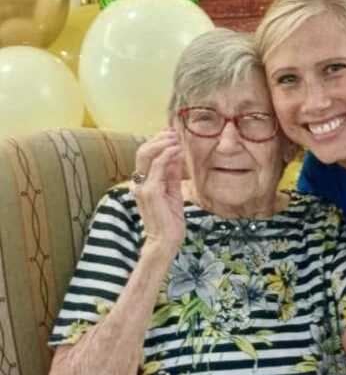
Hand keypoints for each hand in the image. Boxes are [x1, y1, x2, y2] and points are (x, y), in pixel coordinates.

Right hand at [131, 129, 185, 256]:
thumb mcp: (173, 193)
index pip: (146, 156)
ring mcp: (142, 187)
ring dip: (163, 143)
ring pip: (146, 154)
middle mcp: (139, 183)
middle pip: (142, 151)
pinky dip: (167, 155)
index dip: (158, 142)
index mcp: (143, 183)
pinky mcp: (150, 191)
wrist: (166, 241)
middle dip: (159, 139)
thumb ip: (172, 176)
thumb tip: (176, 157)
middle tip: (175, 133)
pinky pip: (157, 166)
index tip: (173, 134)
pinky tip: (177, 150)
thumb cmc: (170, 221)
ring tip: (177, 139)